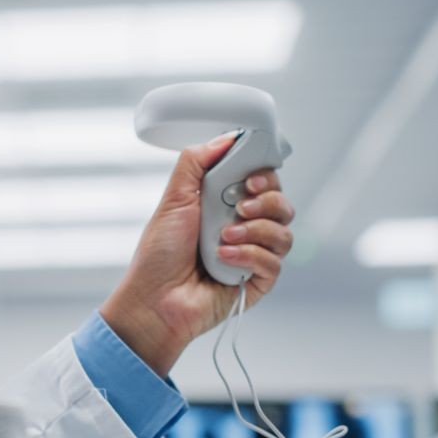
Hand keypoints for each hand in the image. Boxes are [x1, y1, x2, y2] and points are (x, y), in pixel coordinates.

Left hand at [98, 135, 297, 374]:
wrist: (153, 299)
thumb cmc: (159, 255)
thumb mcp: (173, 199)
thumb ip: (196, 162)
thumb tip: (226, 138)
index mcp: (226, 206)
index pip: (264, 183)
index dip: (265, 176)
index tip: (251, 178)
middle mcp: (244, 229)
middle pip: (282, 204)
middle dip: (266, 200)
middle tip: (240, 206)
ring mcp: (252, 256)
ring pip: (284, 233)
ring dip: (255, 230)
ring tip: (224, 237)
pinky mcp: (257, 282)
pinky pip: (274, 262)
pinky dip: (249, 256)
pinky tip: (224, 259)